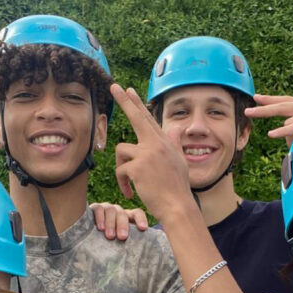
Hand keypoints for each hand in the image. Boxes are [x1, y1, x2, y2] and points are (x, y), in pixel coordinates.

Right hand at [90, 202, 148, 239]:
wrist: (92, 239)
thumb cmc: (110, 243)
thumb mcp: (121, 242)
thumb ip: (131, 243)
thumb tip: (143, 255)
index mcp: (128, 217)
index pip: (137, 213)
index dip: (141, 219)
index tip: (143, 228)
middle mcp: (118, 211)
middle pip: (122, 214)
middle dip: (123, 225)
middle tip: (123, 237)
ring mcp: (106, 208)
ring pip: (111, 211)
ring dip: (111, 224)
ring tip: (110, 236)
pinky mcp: (95, 208)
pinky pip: (98, 209)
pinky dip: (99, 218)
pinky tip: (100, 228)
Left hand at [109, 84, 194, 220]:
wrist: (178, 207)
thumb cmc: (177, 188)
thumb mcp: (179, 162)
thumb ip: (174, 143)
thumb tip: (176, 127)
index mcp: (165, 142)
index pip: (148, 118)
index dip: (137, 103)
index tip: (128, 90)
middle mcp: (156, 144)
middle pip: (136, 117)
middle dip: (124, 100)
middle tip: (113, 85)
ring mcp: (147, 154)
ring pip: (122, 151)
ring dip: (121, 168)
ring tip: (130, 184)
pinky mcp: (137, 167)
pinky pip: (120, 170)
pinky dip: (122, 183)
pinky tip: (130, 193)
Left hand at [245, 94, 292, 147]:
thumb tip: (283, 133)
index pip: (287, 101)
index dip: (271, 99)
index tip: (256, 98)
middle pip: (284, 103)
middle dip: (264, 106)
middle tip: (248, 109)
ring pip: (288, 114)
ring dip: (273, 116)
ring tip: (255, 116)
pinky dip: (283, 131)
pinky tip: (271, 134)